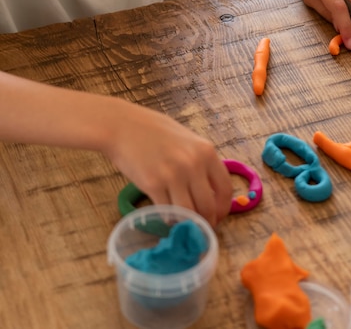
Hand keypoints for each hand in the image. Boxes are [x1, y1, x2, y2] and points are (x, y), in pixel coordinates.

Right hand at [102, 99, 232, 227]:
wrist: (123, 126)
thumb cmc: (154, 131)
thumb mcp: (187, 141)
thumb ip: (200, 163)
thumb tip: (210, 192)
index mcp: (206, 152)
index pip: (225, 188)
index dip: (223, 209)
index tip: (217, 216)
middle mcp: (193, 164)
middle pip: (208, 206)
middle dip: (206, 222)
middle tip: (199, 227)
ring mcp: (173, 175)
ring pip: (188, 213)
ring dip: (187, 224)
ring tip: (183, 224)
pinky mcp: (153, 184)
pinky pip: (167, 212)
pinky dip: (168, 219)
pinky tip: (166, 217)